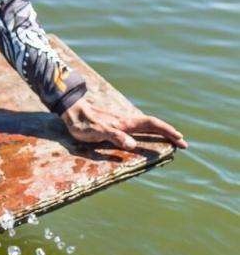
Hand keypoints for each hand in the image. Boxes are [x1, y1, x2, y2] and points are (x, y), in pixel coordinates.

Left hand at [61, 98, 187, 151]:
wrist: (70, 110)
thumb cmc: (82, 123)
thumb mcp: (97, 131)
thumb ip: (115, 137)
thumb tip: (133, 145)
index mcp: (125, 123)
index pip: (152, 124)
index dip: (167, 131)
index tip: (180, 140)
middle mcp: (126, 121)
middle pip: (153, 125)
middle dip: (169, 133)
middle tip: (183, 143)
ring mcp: (121, 121)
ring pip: (146, 125)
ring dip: (160, 132)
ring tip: (171, 139)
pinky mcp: (115, 123)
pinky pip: (137, 127)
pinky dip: (149, 131)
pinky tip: (147, 135)